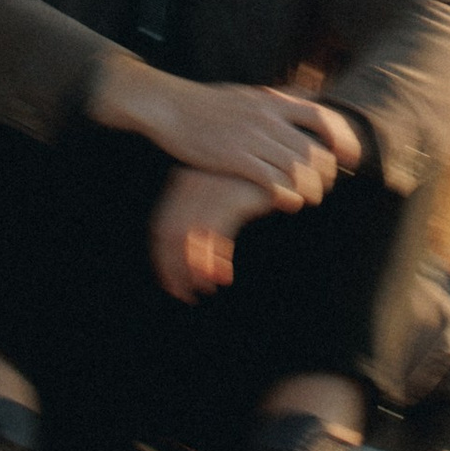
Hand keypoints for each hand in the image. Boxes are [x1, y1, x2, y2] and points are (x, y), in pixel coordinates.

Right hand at [92, 55, 355, 205]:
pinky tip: (288, 203)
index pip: (320, 116)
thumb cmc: (204, 103)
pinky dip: (287, 196)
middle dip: (326, 172)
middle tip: (327, 186)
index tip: (349, 156)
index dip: (342, 138)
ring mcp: (252, 138)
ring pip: (297, 168)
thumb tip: (294, 101)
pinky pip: (272, 181)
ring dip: (309, 188)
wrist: (170, 106)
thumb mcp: (245, 94)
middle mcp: (267, 117)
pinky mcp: (235, 158)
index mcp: (271, 100)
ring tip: (308, 198)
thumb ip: (270, 102)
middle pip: (313, 148)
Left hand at [152, 168, 267, 302]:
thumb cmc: (255, 180)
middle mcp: (192, 184)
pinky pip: (214, 237)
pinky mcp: (233, 197)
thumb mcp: (226, 198)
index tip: (170, 281)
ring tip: (203, 289)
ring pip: (188, 238)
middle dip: (172, 268)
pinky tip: (221, 275)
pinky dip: (213, 260)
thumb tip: (203, 258)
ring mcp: (211, 189)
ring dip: (192, 269)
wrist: (289, 157)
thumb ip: (210, 222)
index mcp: (184, 180)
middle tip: (183, 293)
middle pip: (168, 234)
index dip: (163, 257)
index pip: (160, 226)